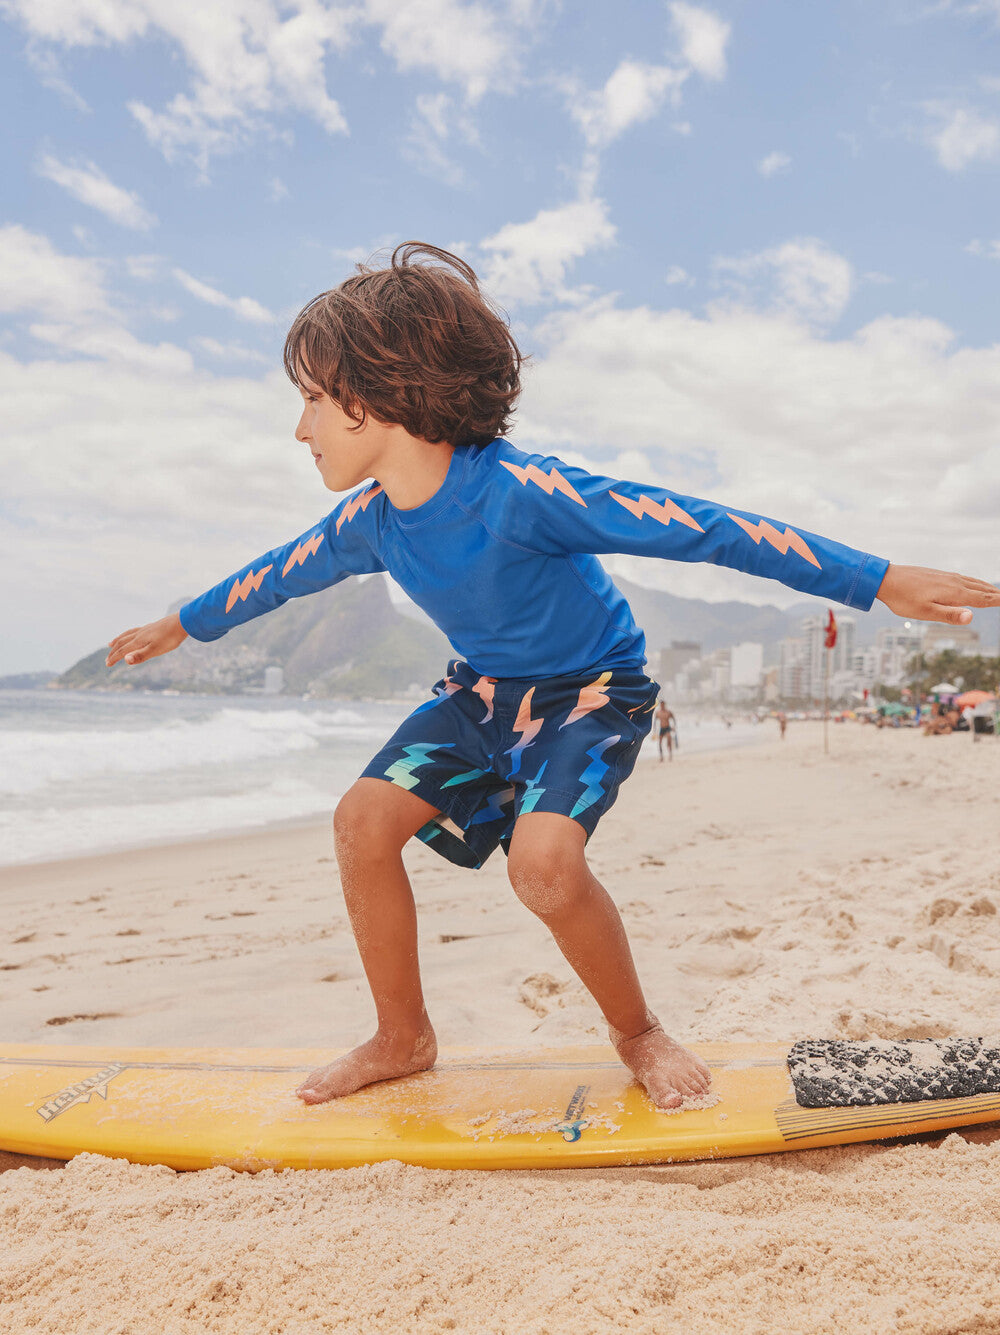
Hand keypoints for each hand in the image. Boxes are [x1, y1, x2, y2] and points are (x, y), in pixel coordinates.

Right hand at [106, 612, 186, 666]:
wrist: (182, 622)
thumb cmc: (170, 638)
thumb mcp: (156, 650)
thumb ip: (140, 655)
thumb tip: (125, 660)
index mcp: (139, 641)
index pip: (123, 651)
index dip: (114, 658)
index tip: (107, 665)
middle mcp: (139, 634)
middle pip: (122, 643)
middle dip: (114, 652)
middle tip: (107, 660)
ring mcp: (145, 630)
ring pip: (126, 635)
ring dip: (117, 641)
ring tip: (111, 644)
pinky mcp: (151, 627)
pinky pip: (134, 631)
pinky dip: (127, 634)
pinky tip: (133, 635)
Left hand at [876, 564, 999, 624]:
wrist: (886, 579)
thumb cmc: (903, 599)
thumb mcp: (925, 612)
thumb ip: (949, 615)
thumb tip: (972, 616)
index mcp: (954, 593)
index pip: (983, 598)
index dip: (998, 601)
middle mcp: (954, 582)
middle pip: (982, 589)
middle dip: (996, 594)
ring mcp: (946, 576)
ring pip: (973, 582)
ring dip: (987, 587)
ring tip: (996, 592)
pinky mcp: (939, 574)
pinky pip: (963, 578)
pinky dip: (974, 582)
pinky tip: (971, 584)